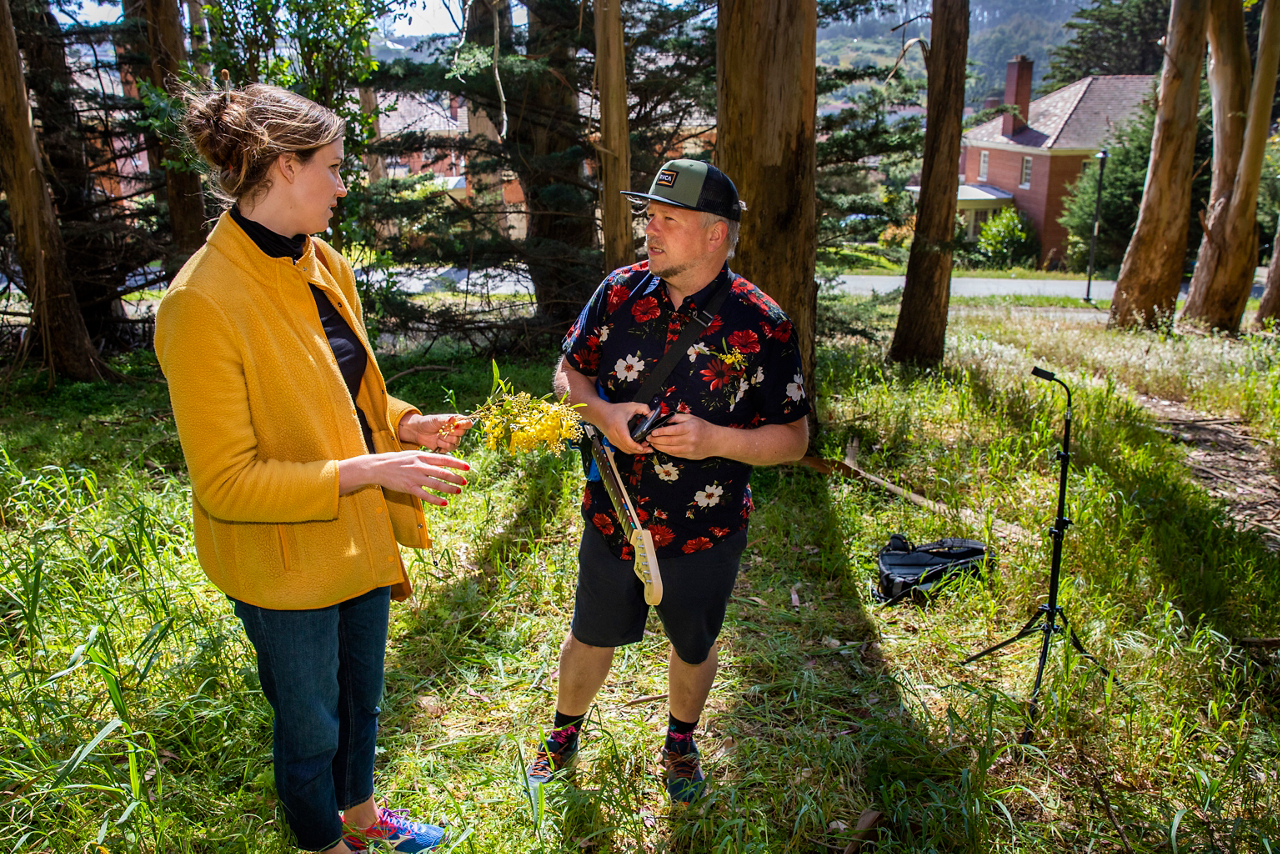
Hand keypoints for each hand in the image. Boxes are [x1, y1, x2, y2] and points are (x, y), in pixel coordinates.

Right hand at [338, 451, 469, 504]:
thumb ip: (427, 459)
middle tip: (465, 481)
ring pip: (437, 484)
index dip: (458, 464)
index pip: (444, 459)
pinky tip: (444, 503)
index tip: (468, 467)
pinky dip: (436, 500)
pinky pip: (426, 495)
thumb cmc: (397, 460)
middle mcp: (420, 466)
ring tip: (458, 491)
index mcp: (422, 456)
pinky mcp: (409, 488)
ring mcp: (415, 477)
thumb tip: (443, 463)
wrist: (378, 467)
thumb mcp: (413, 455)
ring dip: (449, 488)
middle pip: (443, 472)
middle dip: (456, 477)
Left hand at [400, 412, 472, 451]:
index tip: (455, 425)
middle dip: (451, 432)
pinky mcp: (448, 448)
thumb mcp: (436, 419)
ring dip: (445, 438)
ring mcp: (453, 440)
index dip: (463, 425)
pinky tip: (437, 441)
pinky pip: (449, 448)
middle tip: (442, 429)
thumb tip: (454, 418)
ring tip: (438, 435)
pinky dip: (442, 444)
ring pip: (456, 441)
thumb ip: (446, 420)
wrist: (418, 432)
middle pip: (462, 433)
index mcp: (457, 421)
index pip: (468, 423)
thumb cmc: (428, 423)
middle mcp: (457, 431)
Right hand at [599, 401, 654, 454]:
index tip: (642, 447)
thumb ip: (643, 408)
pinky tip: (637, 447)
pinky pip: (623, 449)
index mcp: (618, 426)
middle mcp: (614, 435)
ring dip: (635, 451)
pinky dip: (631, 450)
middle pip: (627, 448)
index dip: (635, 446)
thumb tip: (652, 414)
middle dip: (639, 450)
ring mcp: (613, 440)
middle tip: (649, 449)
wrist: (601, 413)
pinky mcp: (613, 442)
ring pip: (625, 450)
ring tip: (645, 448)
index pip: (626, 440)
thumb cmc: (614, 410)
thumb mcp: (630, 406)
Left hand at [645, 413, 720, 459]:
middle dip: (656, 439)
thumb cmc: (703, 427)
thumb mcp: (691, 418)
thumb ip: (675, 418)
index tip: (652, 431)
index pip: (673, 430)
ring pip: (670, 450)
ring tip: (652, 443)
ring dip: (659, 447)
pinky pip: (674, 454)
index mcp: (690, 428)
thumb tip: (662, 417)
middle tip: (648, 437)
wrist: (715, 441)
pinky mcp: (688, 456)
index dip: (661, 431)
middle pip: (669, 441)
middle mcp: (689, 440)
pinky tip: (660, 447)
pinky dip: (665, 451)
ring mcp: (689, 449)